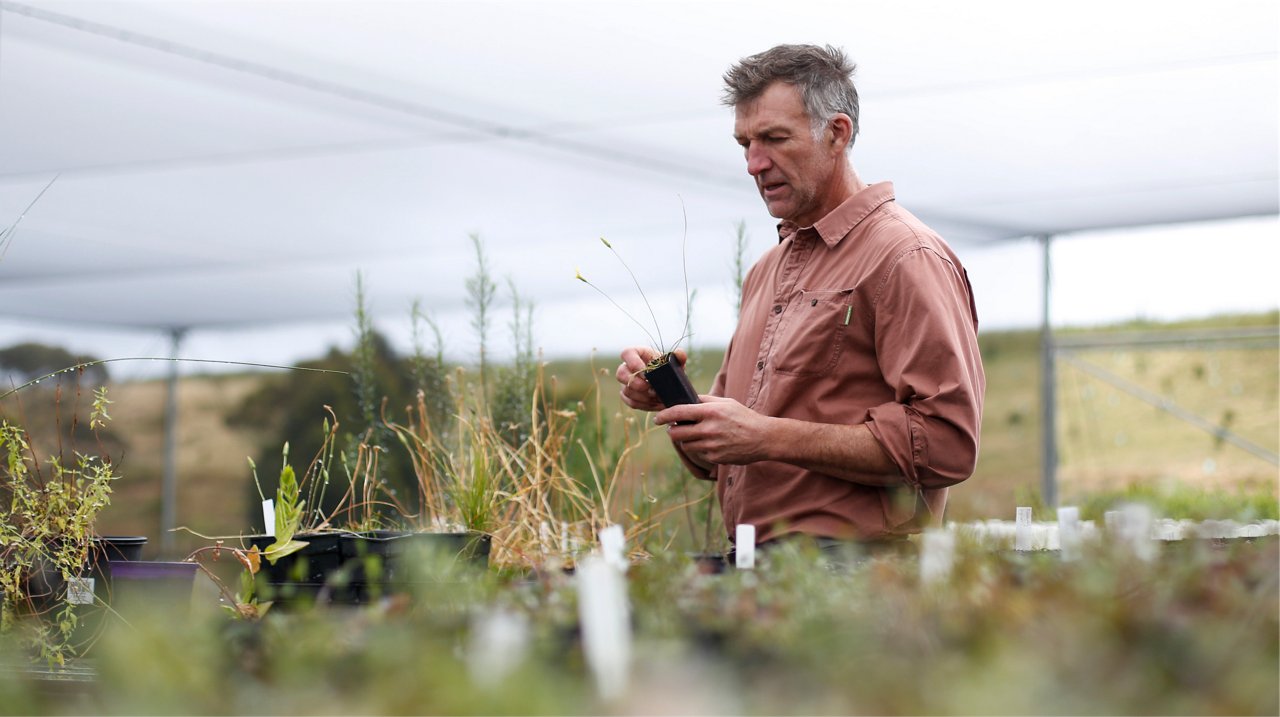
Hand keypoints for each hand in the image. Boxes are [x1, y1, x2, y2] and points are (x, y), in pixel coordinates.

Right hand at [616, 347, 686, 411]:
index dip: (633, 363)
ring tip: (657, 398)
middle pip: (620, 374)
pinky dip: (644, 405)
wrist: (668, 384)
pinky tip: (655, 404)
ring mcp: (625, 383)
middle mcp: (627, 367)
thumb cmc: (669, 369)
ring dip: (643, 397)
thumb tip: (680, 353)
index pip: (627, 353)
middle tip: (651, 390)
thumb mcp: (675, 363)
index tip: (645, 373)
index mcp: (637, 354)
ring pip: (626, 390)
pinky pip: (631, 402)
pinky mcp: (628, 396)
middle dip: (636, 384)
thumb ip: (679, 357)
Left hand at [655, 395, 772, 465]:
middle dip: (672, 431)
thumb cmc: (743, 417)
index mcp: (711, 412)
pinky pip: (699, 454)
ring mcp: (712, 445)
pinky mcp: (716, 457)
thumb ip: (705, 401)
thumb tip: (685, 400)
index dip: (664, 415)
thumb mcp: (726, 403)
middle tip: (674, 429)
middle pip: (677, 433)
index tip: (657, 418)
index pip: (679, 412)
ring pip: (686, 445)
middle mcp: (709, 429)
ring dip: (685, 440)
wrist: (763, 438)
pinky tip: (709, 443)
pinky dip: (699, 449)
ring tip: (694, 435)